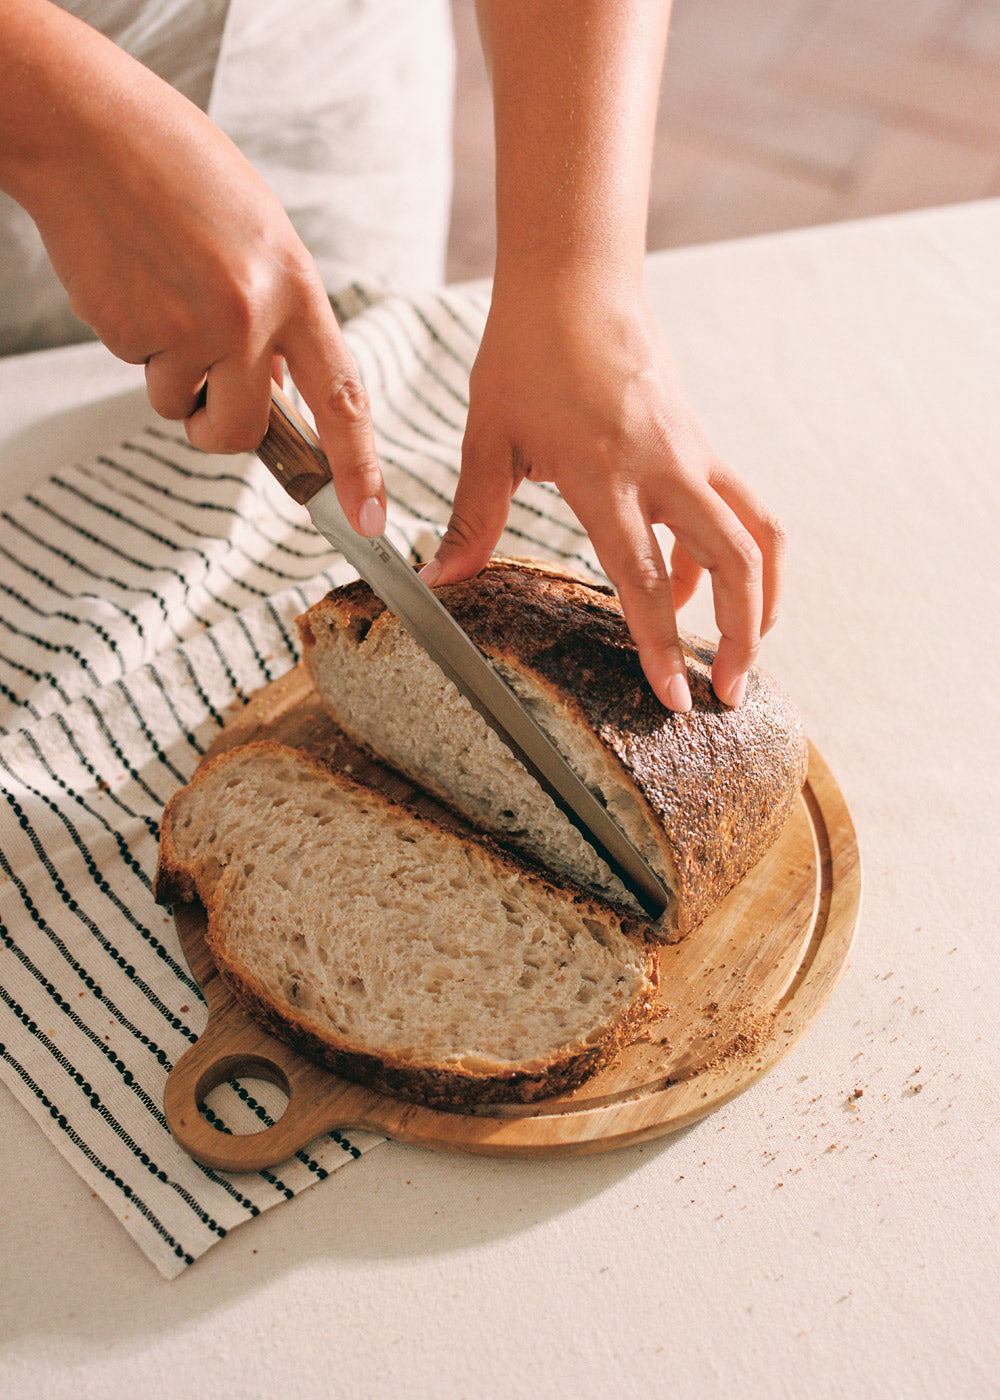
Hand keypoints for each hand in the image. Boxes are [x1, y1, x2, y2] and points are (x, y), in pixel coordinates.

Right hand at [8, 4, 384, 536]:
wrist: (89, 130)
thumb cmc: (178, 172)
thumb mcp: (260, 235)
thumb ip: (278, 315)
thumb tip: (277, 390)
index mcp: (294, 287)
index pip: (341, 397)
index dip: (358, 467)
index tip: (368, 519)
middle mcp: (247, 316)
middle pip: (242, 431)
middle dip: (218, 428)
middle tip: (202, 393)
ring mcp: (185, 327)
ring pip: (176, 402)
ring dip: (165, 369)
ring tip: (159, 288)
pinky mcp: (127, 330)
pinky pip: (134, 366)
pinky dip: (129, 335)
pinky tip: (128, 277)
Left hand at [421, 279, 785, 711]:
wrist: (577, 278)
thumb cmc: (526, 352)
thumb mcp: (489, 437)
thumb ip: (473, 515)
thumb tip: (440, 579)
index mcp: (606, 471)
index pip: (646, 575)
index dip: (662, 643)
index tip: (675, 700)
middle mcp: (666, 465)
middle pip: (736, 558)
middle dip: (744, 634)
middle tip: (730, 692)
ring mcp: (693, 452)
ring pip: (757, 531)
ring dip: (759, 595)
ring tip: (741, 648)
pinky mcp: (700, 443)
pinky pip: (734, 508)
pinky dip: (726, 555)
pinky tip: (690, 583)